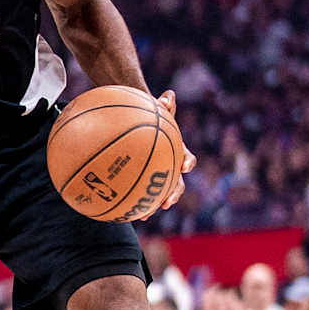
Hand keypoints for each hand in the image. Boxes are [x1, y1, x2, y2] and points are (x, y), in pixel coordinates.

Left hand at [132, 86, 193, 216]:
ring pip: (159, 193)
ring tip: (145, 215)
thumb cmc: (152, 117)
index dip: (187, 163)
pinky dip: (133, 202)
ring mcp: (159, 175)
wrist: (144, 124)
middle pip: (176, 183)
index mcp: (176, 152)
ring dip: (153, 204)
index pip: (186, 158)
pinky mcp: (146, 181)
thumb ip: (164, 106)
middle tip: (167, 202)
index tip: (184, 167)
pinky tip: (121, 212)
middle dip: (173, 194)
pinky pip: (140, 193)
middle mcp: (170, 166)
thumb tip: (169, 94)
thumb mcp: (158, 111)